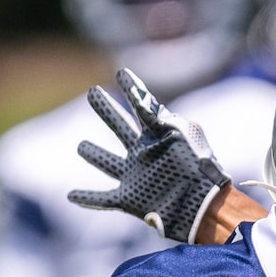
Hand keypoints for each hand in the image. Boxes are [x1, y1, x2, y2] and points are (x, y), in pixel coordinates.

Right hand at [69, 67, 230, 242]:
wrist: (204, 205)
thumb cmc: (198, 168)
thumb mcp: (182, 134)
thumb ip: (160, 116)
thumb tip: (145, 103)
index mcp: (157, 137)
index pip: (140, 107)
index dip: (131, 88)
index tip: (122, 72)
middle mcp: (143, 154)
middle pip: (119, 127)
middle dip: (105, 110)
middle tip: (92, 92)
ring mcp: (135, 177)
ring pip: (107, 163)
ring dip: (94, 155)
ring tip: (81, 146)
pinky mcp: (130, 200)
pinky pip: (103, 199)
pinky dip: (87, 198)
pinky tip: (71, 196)